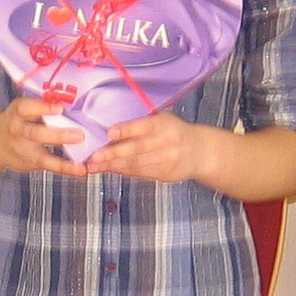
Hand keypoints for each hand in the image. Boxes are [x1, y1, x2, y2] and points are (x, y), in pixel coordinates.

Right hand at [0, 95, 86, 176]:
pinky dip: (66, 169)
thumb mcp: (24, 108)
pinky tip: (80, 170)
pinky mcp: (32, 162)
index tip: (60, 108)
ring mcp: (25, 149)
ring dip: (64, 161)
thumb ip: (43, 105)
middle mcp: (18, 131)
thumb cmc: (19, 120)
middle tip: (79, 135)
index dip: (42, 108)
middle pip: (35, 134)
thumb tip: (74, 102)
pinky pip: (50, 166)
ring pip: (42, 155)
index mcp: (18, 112)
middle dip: (57, 136)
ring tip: (81, 164)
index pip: (26, 108)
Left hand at [85, 111, 207, 183]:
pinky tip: (110, 169)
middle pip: (137, 149)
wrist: (200, 152)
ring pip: (136, 164)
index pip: (144, 126)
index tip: (110, 133)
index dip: (126, 130)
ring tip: (95, 166)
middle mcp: (168, 141)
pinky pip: (140, 172)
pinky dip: (122, 171)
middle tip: (94, 157)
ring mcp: (168, 159)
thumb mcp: (163, 121)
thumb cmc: (175, 133)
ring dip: (113, 166)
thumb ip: (141, 126)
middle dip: (113, 154)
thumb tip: (110, 133)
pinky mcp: (165, 174)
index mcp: (165, 124)